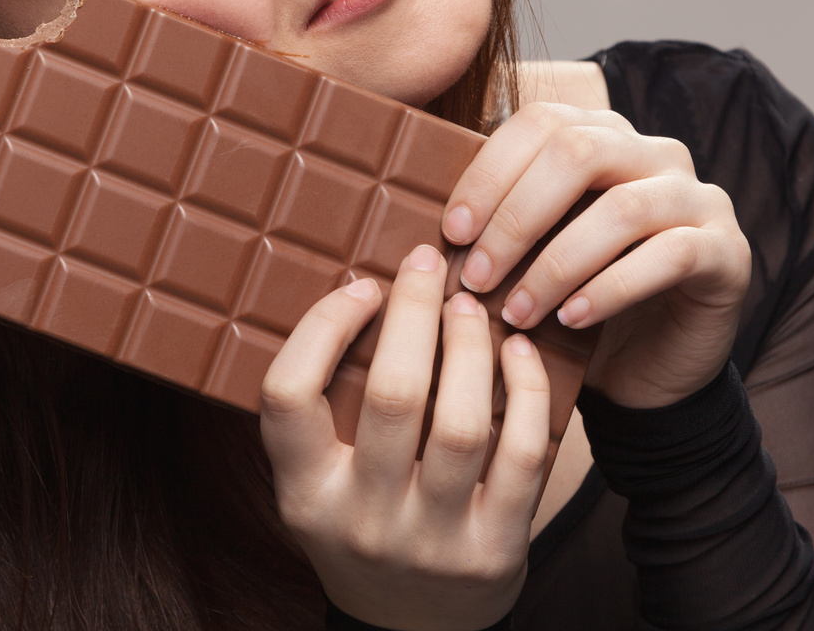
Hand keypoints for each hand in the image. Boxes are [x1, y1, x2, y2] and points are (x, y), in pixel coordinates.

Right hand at [260, 245, 551, 630]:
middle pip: (391, 396)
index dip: (322, 326)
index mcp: (304, 493)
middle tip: (427, 263)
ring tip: (469, 304)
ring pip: (460, 423)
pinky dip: (526, 392)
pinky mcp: (495, 550)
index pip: (287, 395)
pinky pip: (521, 456)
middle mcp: (361, 519)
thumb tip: (369, 290)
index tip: (360, 287)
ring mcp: (430, 540)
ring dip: (469, 345)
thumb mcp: (318, 483)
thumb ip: (329, 410)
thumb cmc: (364, 526)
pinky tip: (518, 352)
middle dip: (413, 311)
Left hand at [443, 103, 750, 408]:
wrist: (648, 370)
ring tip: (518, 312)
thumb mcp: (531, 253)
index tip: (451, 230)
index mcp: (602, 135)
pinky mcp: (727, 251)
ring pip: (621, 208)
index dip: (490, 171)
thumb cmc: (576, 301)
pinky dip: (611, 288)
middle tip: (475, 276)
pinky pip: (669, 255)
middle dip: (516, 216)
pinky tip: (573, 321)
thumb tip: (429, 218)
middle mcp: (655, 153)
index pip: (540, 122)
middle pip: (579, 151)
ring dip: (556, 264)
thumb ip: (498, 221)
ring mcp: (697, 198)